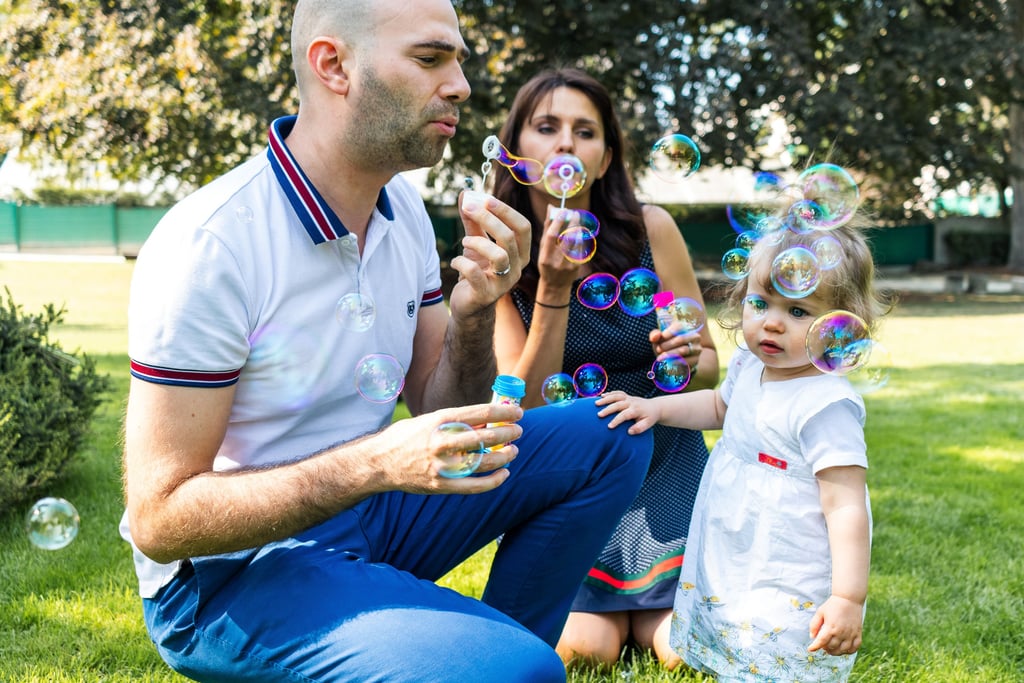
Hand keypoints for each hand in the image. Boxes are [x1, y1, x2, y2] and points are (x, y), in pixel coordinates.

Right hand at [371, 402, 523, 494]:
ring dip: (504, 456)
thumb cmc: (405, 438)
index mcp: (439, 420)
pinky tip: (504, 474)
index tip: (518, 412)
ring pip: (484, 462)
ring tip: (513, 450)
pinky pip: (474, 486)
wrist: (378, 464)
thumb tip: (485, 421)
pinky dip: (493, 481)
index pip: (481, 414)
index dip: (504, 413)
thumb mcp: (427, 420)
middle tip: (518, 430)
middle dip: (508, 433)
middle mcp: (442, 442)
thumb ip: (453, 421)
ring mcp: (442, 466)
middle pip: (487, 437)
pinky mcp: (441, 485)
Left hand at [449, 191, 530, 316]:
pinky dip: (461, 262)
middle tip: (469, 209)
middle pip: (510, 237)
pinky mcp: (485, 295)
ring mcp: (503, 284)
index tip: (485, 199)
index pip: (523, 227)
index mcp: (519, 253)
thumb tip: (465, 193)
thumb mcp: (476, 243)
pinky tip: (455, 262)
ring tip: (464, 242)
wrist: (469, 306)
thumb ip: (472, 220)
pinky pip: (475, 273)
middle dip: (488, 219)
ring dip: (477, 243)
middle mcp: (516, 268)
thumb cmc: (476, 271)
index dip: (505, 211)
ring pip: (499, 256)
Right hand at [536, 206, 583, 289]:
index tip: (563, 211)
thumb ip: (547, 227)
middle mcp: (557, 261)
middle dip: (573, 223)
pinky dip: (580, 238)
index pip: (552, 236)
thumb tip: (551, 207)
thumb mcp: (542, 248)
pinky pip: (581, 248)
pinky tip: (578, 234)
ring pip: (577, 242)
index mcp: (545, 257)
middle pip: (568, 237)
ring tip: (576, 221)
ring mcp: (569, 265)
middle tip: (575, 213)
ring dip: (578, 229)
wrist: (555, 285)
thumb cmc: (547, 262)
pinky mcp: (578, 266)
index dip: (558, 221)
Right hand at [594, 390, 657, 434]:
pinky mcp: (627, 396)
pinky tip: (601, 396)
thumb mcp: (648, 424)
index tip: (609, 427)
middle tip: (598, 415)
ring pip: (616, 396)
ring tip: (596, 403)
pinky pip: (617, 393)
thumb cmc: (650, 418)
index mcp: (636, 410)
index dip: (617, 420)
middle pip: (618, 404)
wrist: (655, 407)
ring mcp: (629, 398)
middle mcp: (631, 402)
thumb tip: (629, 431)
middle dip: (608, 409)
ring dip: (606, 399)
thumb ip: (640, 428)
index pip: (625, 415)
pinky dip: (609, 394)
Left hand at [650, 329, 700, 372]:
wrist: (674, 360)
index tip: (659, 339)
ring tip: (660, 357)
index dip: (668, 333)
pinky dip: (676, 362)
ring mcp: (696, 348)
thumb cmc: (666, 345)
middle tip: (658, 349)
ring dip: (670, 354)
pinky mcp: (696, 359)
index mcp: (685, 327)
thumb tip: (654, 337)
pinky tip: (668, 362)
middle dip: (667, 345)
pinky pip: (687, 360)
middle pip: (681, 339)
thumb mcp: (659, 339)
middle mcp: (694, 336)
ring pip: (684, 350)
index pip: (679, 327)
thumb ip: (655, 335)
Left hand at [807, 594, 863, 655]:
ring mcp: (851, 634)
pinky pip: (855, 648)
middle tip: (822, 645)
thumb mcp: (820, 612)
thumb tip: (812, 637)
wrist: (849, 599)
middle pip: (832, 647)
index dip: (815, 647)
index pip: (821, 642)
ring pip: (843, 650)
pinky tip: (843, 649)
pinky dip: (849, 651)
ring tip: (831, 648)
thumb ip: (814, 624)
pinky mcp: (858, 634)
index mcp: (831, 626)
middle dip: (825, 648)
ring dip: (836, 652)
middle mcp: (841, 632)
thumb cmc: (833, 605)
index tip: (810, 649)